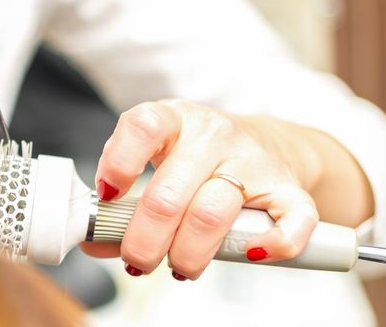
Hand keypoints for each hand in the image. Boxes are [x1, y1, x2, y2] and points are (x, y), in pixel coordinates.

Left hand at [81, 99, 369, 279]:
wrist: (267, 144)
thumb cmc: (198, 160)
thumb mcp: (156, 162)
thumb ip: (123, 201)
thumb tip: (95, 242)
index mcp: (174, 119)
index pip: (142, 127)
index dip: (118, 166)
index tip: (107, 199)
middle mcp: (213, 135)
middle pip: (168, 195)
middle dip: (143, 241)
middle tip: (138, 261)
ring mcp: (253, 161)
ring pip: (212, 216)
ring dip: (187, 255)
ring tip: (179, 266)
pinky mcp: (288, 189)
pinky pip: (290, 222)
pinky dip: (271, 245)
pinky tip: (249, 253)